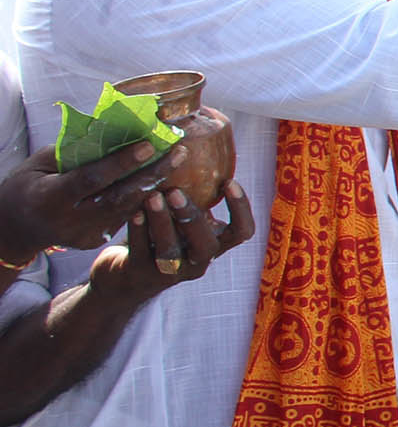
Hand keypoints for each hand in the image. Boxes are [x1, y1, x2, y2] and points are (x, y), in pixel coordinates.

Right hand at [0, 136, 179, 262]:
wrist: (15, 228)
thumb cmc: (25, 186)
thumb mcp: (39, 164)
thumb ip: (73, 152)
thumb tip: (113, 131)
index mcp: (50, 198)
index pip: (92, 179)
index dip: (122, 163)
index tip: (150, 144)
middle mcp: (70, 220)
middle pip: (119, 196)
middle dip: (152, 173)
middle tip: (179, 151)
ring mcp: (85, 234)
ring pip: (128, 208)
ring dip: (155, 184)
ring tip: (177, 160)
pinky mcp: (96, 240)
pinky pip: (125, 216)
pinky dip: (144, 198)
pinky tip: (163, 179)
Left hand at [87, 179, 256, 300]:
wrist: (126, 277)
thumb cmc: (161, 238)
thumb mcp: (184, 222)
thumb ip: (196, 201)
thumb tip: (200, 149)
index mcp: (214, 245)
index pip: (242, 232)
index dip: (240, 209)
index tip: (229, 181)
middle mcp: (197, 262)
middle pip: (206, 245)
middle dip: (192, 217)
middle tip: (176, 192)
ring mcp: (169, 272)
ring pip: (170, 250)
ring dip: (162, 222)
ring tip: (152, 197)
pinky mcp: (141, 273)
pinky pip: (141, 251)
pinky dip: (138, 230)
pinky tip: (133, 212)